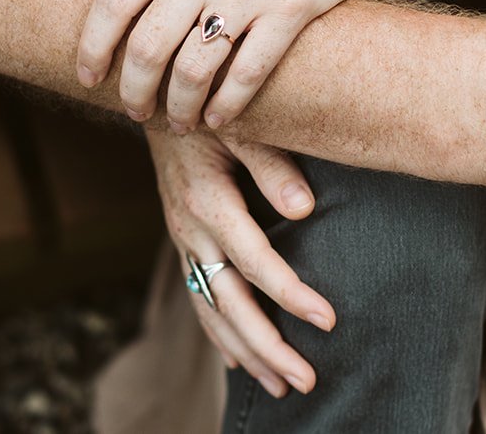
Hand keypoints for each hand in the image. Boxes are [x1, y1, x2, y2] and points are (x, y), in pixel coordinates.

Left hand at [64, 0, 400, 130]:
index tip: (87, 77)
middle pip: (148, 45)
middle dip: (134, 91)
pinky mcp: (293, 7)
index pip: (113, 2)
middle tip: (135, 112)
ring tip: (180, 121)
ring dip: (181, 108)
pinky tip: (220, 119)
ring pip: (196, 68)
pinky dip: (228, 107)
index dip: (92, 48)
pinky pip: (248, 74)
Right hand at [146, 128, 336, 397]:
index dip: (291, 294)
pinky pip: (198, 299)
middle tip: (307, 381)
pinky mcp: (183, 244)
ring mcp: (183, 241)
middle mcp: (191, 231)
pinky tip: (237, 363)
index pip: (255, 260)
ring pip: (212, 311)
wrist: (156, 98)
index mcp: (208, 203)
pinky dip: (218, 335)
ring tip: (285, 387)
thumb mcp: (241, 126)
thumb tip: (306, 208)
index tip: (328, 321)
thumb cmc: (210, 108)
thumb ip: (273, 164)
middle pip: (230, 303)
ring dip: (247, 353)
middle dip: (268, 347)